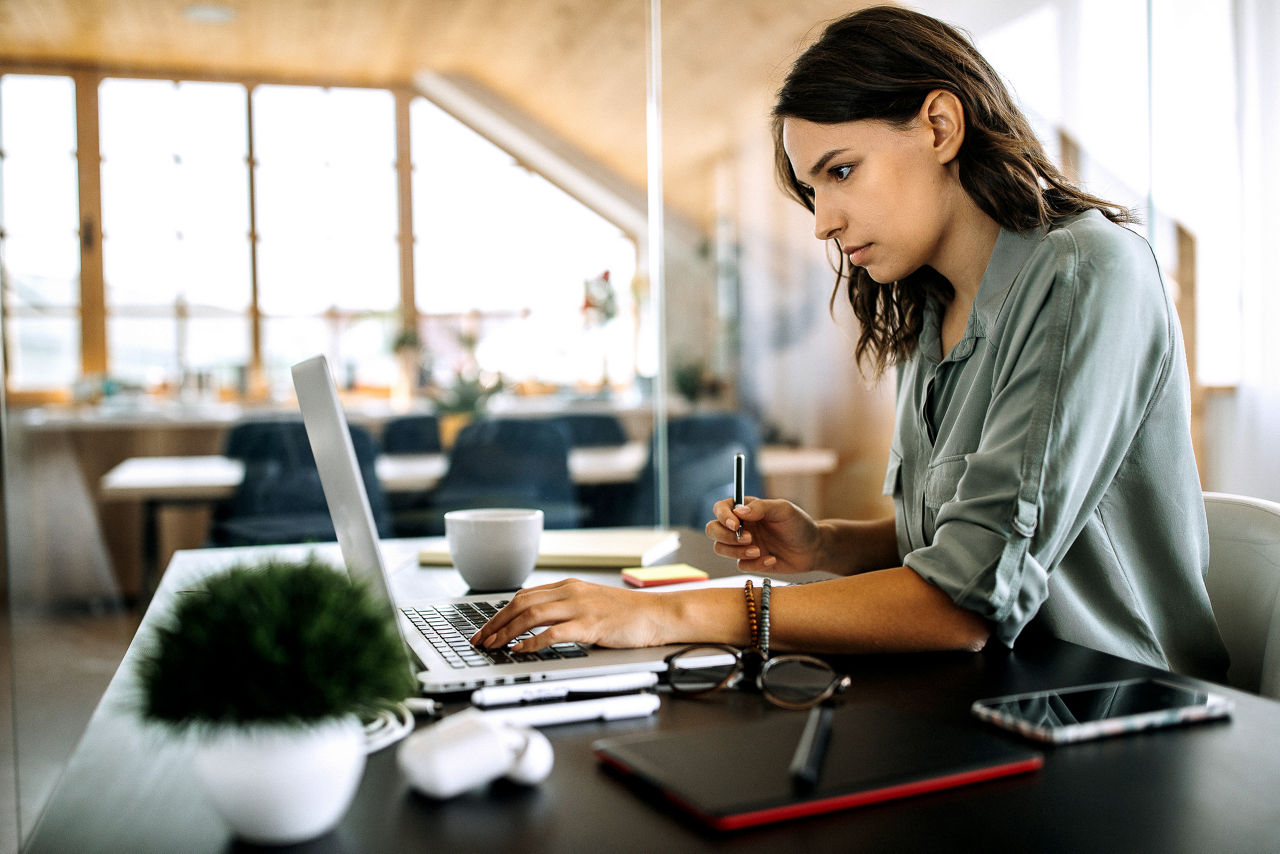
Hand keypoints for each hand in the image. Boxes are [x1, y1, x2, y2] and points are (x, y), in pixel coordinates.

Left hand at [469, 579, 673, 652]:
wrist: (658, 615)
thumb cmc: (627, 614)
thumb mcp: (590, 603)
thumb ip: (565, 608)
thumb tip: (535, 622)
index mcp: (569, 586)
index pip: (524, 596)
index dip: (500, 613)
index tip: (485, 629)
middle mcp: (571, 592)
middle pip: (521, 603)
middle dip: (495, 623)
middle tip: (480, 640)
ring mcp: (581, 607)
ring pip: (531, 615)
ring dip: (507, 632)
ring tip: (493, 646)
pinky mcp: (591, 625)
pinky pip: (553, 633)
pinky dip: (532, 642)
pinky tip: (520, 651)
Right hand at [706, 496, 822, 573]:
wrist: (813, 550)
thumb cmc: (799, 525)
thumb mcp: (784, 510)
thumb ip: (762, 507)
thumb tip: (739, 512)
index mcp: (746, 509)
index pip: (721, 508)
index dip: (723, 516)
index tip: (735, 524)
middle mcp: (740, 526)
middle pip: (713, 530)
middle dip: (726, 537)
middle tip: (748, 539)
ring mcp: (743, 545)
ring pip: (721, 549)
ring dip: (737, 551)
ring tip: (758, 551)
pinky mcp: (750, 561)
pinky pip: (740, 565)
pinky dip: (755, 564)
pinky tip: (772, 559)